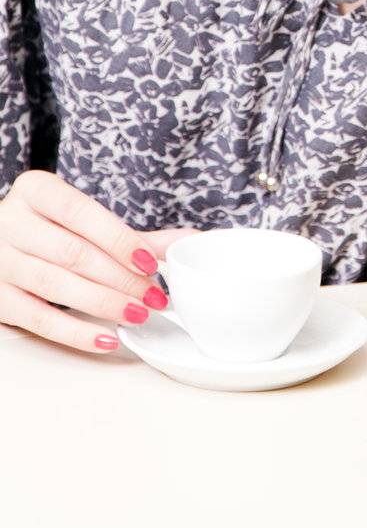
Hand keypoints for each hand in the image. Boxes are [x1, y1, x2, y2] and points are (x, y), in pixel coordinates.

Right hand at [0, 169, 199, 354]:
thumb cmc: (49, 230)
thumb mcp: (83, 222)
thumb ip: (132, 235)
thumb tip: (187, 240)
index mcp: (35, 190)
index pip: (80, 212)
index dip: (118, 239)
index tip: (150, 264)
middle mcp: (10, 221)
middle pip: (72, 252)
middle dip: (120, 278)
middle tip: (153, 295)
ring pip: (55, 284)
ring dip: (104, 303)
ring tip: (138, 313)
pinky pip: (38, 319)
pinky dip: (76, 332)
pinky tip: (106, 337)